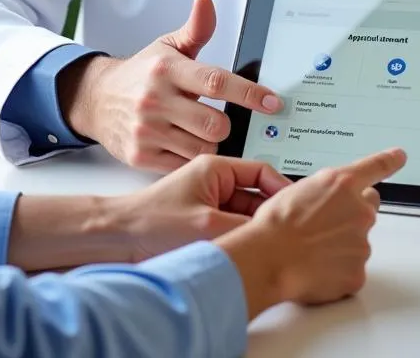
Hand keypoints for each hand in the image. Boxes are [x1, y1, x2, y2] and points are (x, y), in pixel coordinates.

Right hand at [58, 0, 281, 170]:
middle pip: (214, 124)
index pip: (215, 82)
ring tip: (199, 132)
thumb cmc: (140, 74)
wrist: (96, 99)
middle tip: (217, 119)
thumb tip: (206, 0)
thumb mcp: (166, 47)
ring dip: (209, 144)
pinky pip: (184, 165)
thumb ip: (195, 29)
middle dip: (225, 125)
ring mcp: (147, 130)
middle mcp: (155, 99)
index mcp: (166, 69)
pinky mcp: (141, 155)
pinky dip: (190, 158)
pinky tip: (184, 145)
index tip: (272, 102)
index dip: (248, 93)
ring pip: (203, 149)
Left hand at [114, 155, 291, 261]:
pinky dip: (243, 237)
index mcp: (214, 167)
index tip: (299, 207)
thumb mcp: (209, 225)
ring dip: (256, 228)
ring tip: (274, 246)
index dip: (283, 188)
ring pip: (246, 212)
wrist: (120, 239)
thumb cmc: (154, 223)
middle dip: (272, 213)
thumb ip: (247, 226)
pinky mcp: (203, 219)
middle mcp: (213, 180)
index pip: (261, 170)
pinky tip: (252, 252)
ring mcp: (208, 200)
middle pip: (257, 193)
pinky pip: (233, 225)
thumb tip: (277, 230)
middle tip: (292, 233)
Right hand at [217, 148, 406, 317]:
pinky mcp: (358, 273)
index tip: (399, 156)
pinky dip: (336, 269)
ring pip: (357, 241)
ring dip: (340, 244)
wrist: (270, 258)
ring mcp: (362, 243)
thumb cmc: (276, 224)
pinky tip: (314, 267)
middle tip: (325, 223)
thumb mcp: (296, 190)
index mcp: (342, 184)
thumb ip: (324, 192)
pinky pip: (350, 268)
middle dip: (352, 213)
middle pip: (367, 208)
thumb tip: (330, 201)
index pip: (375, 167)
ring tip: (309, 248)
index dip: (389, 160)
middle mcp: (359, 211)